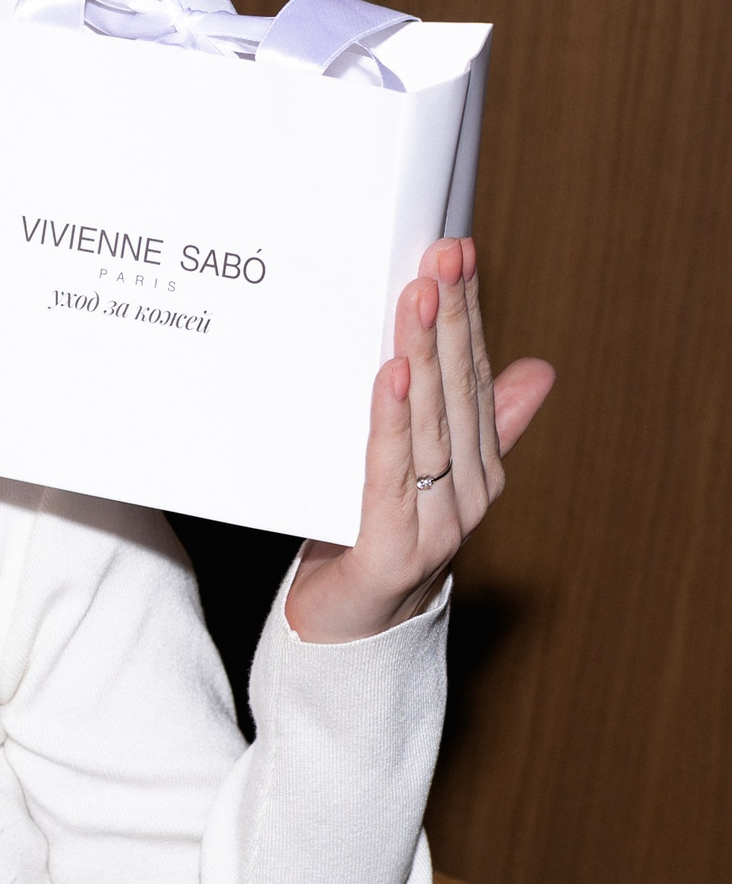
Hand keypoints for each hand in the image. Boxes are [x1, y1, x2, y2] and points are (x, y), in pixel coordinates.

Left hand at [286, 238, 554, 643]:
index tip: (456, 252)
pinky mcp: (396, 548)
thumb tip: (538, 369)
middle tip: (440, 255)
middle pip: (457, 390)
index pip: (477, 374)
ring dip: (423, 354)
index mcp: (480, 466)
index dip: (468, 312)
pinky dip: (389, 420)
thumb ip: (474, 421)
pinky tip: (390, 374)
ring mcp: (438, 522)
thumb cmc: (373, 539)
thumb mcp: (417, 470)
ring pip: (428, 423)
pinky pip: (389, 472)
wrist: (345, 632)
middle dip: (450, 318)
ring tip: (417, 297)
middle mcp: (469, 491)